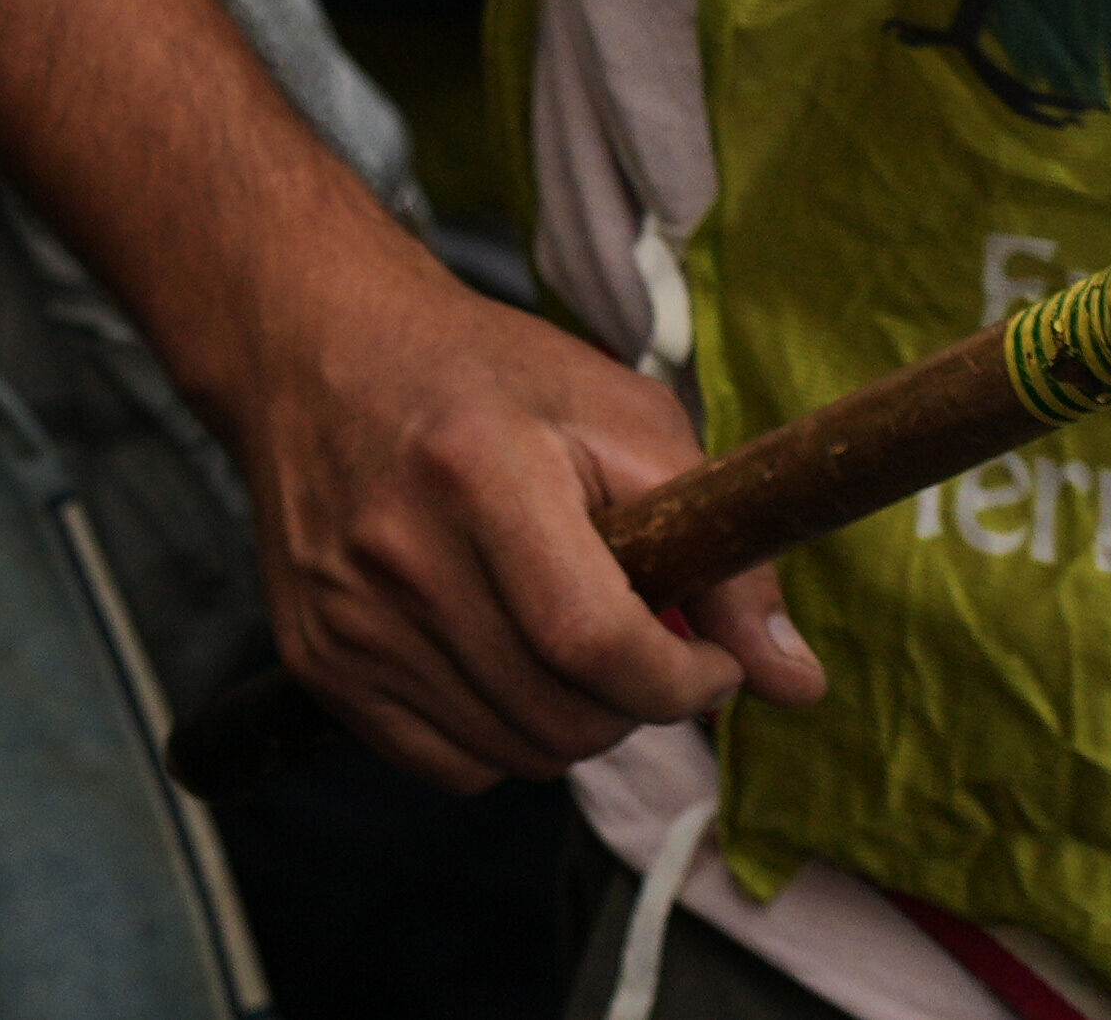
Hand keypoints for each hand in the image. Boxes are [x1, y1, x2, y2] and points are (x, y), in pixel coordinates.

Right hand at [232, 247, 822, 786]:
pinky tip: (500, 661)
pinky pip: (447, 763)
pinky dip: (498, 738)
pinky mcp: (313, 652)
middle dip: (636, 702)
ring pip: (514, 753)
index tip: (713, 662)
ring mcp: (344, 611)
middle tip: (640, 643)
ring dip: (572, 721)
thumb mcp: (624, 421)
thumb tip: (797, 685)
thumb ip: (724, 554)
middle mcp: (393, 550)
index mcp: (475, 471)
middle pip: (561, 715)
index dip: (682, 680)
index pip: (596, 641)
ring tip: (566, 641)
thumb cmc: (485, 376)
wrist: (313, 346)